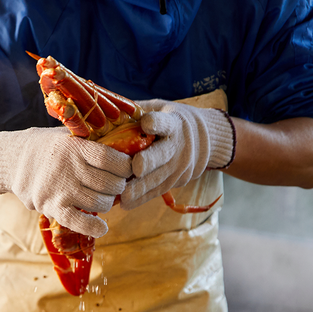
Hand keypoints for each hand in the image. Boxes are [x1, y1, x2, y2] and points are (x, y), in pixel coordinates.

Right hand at [0, 127, 131, 236]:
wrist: (14, 160)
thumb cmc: (50, 147)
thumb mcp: (69, 135)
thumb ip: (94, 140)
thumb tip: (131, 144)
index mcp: (75, 147)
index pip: (111, 159)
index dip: (125, 166)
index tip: (128, 168)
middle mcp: (69, 168)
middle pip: (110, 183)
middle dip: (119, 185)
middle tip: (115, 183)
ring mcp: (60, 189)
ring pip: (101, 203)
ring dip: (108, 202)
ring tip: (103, 196)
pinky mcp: (52, 207)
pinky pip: (80, 222)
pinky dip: (94, 227)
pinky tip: (102, 226)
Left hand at [119, 101, 235, 209]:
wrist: (205, 139)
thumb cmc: (172, 121)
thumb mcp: (160, 108)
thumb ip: (138, 109)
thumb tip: (106, 108)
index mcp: (173, 123)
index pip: (165, 122)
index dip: (156, 123)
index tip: (146, 124)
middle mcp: (179, 145)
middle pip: (163, 154)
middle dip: (149, 161)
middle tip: (135, 168)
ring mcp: (180, 166)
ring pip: (159, 178)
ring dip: (140, 188)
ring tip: (122, 196)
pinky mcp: (178, 181)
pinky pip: (158, 191)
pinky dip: (142, 198)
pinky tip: (125, 204)